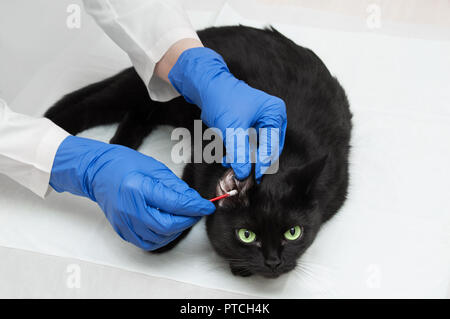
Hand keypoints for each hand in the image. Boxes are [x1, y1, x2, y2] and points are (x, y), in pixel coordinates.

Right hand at [50, 136, 214, 249]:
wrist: (96, 172)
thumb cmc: (123, 165)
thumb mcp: (154, 168)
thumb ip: (175, 187)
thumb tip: (194, 200)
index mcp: (138, 188)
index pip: (174, 204)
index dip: (194, 207)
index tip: (207, 206)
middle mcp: (129, 209)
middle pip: (167, 225)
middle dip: (187, 220)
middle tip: (197, 211)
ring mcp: (124, 223)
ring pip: (160, 237)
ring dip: (177, 229)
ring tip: (183, 217)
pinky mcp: (123, 231)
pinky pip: (148, 242)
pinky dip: (163, 236)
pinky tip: (168, 224)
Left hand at [168, 47, 286, 180]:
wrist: (206, 86)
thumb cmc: (222, 99)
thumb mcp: (232, 130)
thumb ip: (240, 154)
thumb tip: (245, 174)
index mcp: (275, 114)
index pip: (272, 146)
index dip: (262, 164)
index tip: (252, 178)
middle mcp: (272, 117)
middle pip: (267, 149)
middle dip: (252, 161)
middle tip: (242, 176)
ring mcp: (262, 121)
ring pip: (256, 149)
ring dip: (243, 158)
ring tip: (230, 163)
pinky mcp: (251, 125)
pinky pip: (248, 144)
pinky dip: (239, 151)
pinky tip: (227, 157)